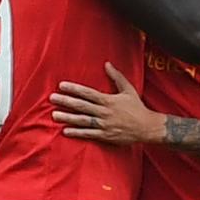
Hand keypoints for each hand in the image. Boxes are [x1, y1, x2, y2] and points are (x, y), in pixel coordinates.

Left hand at [50, 62, 165, 144]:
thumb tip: (107, 64)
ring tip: (54, 115)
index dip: (74, 89)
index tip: (62, 85)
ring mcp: (104, 124)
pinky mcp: (105, 136)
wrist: (147, 127)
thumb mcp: (128, 89)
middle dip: (66, 101)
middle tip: (52, 98)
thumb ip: (116, 77)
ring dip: (68, 117)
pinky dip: (77, 133)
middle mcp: (104, 112)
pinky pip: (88, 134)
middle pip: (82, 106)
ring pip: (82, 120)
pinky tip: (65, 131)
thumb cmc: (137, 107)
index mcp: (108, 100)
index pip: (87, 93)